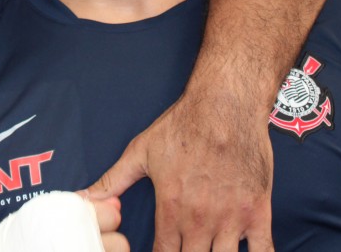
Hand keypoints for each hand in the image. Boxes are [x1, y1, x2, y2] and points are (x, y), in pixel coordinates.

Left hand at [87, 85, 274, 251]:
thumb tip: (82, 199)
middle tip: (186, 251)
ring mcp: (232, 218)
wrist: (226, 104)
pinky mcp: (258, 212)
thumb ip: (112, 181)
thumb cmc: (183, 125)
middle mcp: (200, 219)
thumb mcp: (141, 152)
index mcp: (171, 208)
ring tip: (208, 251)